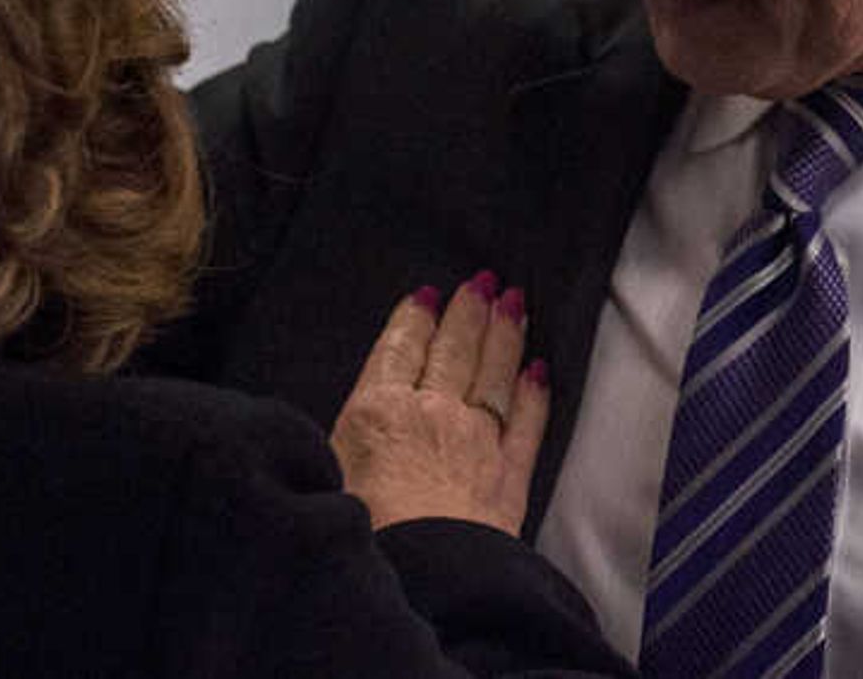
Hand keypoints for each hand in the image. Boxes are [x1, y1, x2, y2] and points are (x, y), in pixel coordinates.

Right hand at [329, 272, 549, 532]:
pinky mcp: (509, 477)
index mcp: (377, 412)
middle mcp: (431, 414)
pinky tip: (540, 370)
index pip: (398, 350)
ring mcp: (476, 441)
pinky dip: (535, 395)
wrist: (418, 582)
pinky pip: (527, 424)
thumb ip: (342, 441)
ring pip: (494, 375)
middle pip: (453, 351)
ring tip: (515, 302)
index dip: (414, 319)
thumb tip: (353, 415)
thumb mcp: (322, 477)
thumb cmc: (356, 536)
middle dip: (469, 312)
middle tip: (485, 281)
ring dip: (505, 335)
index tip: (428, 294)